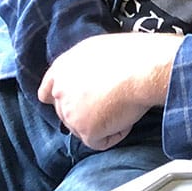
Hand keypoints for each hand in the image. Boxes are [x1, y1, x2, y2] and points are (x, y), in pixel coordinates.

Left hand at [38, 32, 182, 149]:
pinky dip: (116, 133)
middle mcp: (61, 91)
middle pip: (67, 114)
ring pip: (83, 129)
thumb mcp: (99, 49)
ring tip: (123, 105)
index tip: (76, 102)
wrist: (144, 69)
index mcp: (62, 68)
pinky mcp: (85, 130)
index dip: (63, 99)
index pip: (47, 92)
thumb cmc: (132, 55)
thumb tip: (90, 80)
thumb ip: (83, 68)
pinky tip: (127, 117)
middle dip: (87, 113)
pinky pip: (100, 141)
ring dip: (103, 122)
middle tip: (112, 102)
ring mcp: (70, 113)